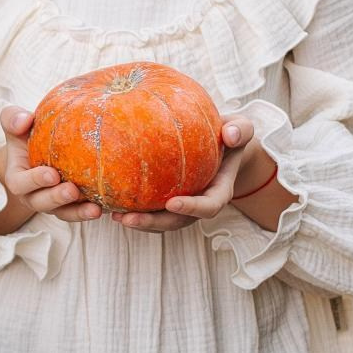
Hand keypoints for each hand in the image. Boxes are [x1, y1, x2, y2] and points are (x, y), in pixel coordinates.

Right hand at [0, 105, 102, 227]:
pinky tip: (106, 207)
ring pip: (63, 213)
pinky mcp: (70, 206)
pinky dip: (91, 211)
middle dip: (57, 198)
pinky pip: (80, 212)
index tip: (52, 174)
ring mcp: (53, 204)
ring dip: (78, 212)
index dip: (35, 181)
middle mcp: (33, 195)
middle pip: (42, 203)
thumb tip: (25, 120)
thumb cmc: (26, 135)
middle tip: (72, 190)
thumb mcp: (16, 125)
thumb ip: (13, 119)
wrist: (38, 149)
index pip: (21, 184)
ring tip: (94, 209)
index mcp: (18, 178)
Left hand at [113, 117, 271, 232]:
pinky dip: (134, 211)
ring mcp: (183, 206)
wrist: (222, 145)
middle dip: (153, 223)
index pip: (208, 207)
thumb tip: (230, 134)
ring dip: (139, 222)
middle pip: (177, 222)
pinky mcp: (167, 201)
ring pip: (161, 222)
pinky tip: (111, 204)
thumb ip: (240, 131)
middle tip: (128, 218)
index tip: (172, 202)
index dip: (192, 208)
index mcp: (218, 191)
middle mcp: (199, 204)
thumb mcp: (241, 128)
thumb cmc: (230, 134)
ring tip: (114, 216)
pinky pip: (151, 211)